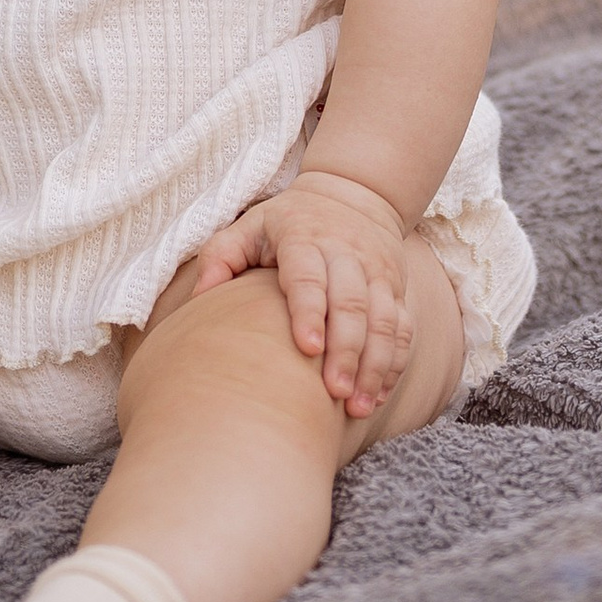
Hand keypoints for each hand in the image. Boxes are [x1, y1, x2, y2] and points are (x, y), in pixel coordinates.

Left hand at [194, 175, 415, 417]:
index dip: (309, 311)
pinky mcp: (396, 288)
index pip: (308, 276)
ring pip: (384, 319)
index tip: (307, 349)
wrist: (353, 194)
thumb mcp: (250, 226)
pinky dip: (394, 362)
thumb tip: (199, 299)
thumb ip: (221, 256)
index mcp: (304, 237)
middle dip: (347, 350)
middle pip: (351, 303)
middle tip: (335, 393)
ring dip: (375, 365)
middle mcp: (345, 253)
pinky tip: (379, 394)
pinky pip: (403, 327)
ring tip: (359, 407)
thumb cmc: (288, 222)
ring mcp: (376, 271)